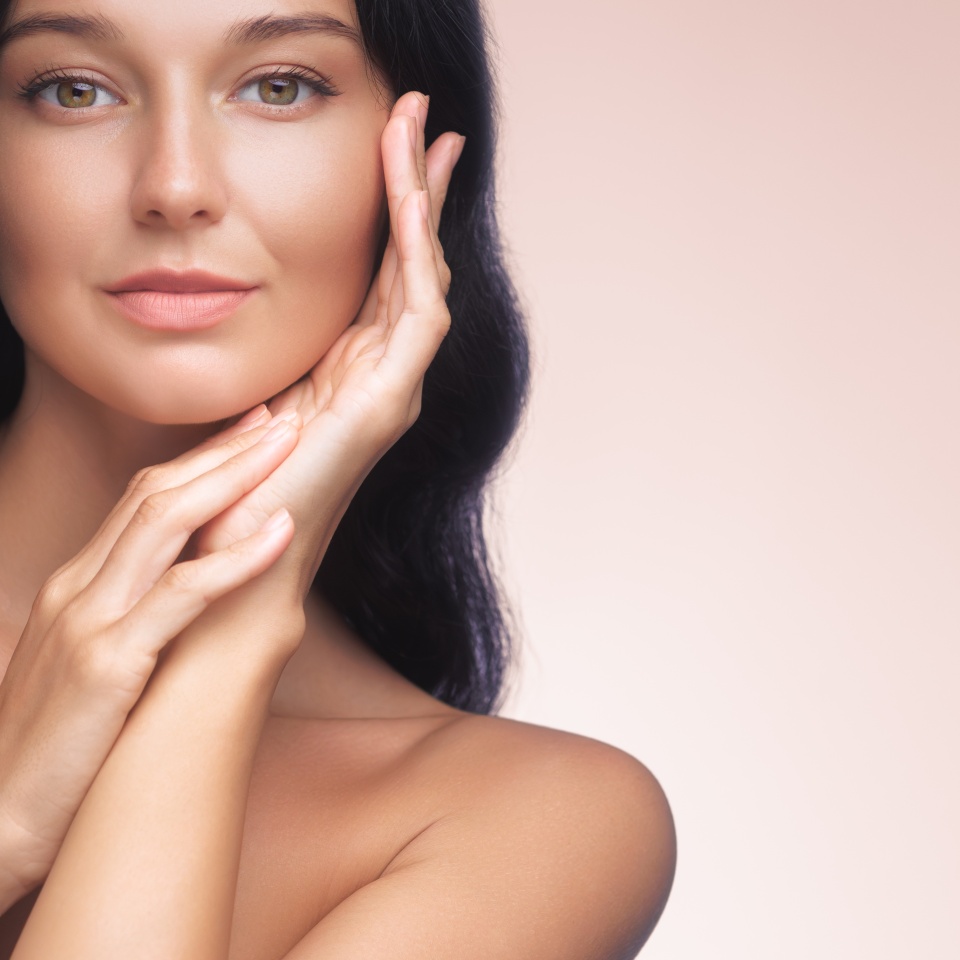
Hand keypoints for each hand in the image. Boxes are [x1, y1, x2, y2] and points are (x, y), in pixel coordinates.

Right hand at [0, 412, 300, 897]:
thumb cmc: (57, 747)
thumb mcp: (91, 665)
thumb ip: (128, 620)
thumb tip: (186, 595)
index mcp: (76, 586)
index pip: (144, 500)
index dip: (200, 460)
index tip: (248, 432)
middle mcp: (78, 588)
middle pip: (157, 493)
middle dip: (224, 450)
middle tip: (279, 418)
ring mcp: (89, 620)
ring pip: (166, 521)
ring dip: (235, 476)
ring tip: (287, 446)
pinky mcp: (107, 663)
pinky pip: (181, 592)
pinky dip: (235, 555)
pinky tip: (279, 528)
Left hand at [186, 91, 462, 630]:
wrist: (243, 560)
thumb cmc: (245, 489)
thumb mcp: (264, 395)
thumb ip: (290, 356)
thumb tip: (275, 312)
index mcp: (357, 370)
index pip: (388, 276)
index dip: (395, 211)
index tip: (396, 149)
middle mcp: (386, 373)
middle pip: (415, 265)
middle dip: (419, 190)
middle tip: (423, 119)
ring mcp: (395, 388)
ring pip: (423, 276)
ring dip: (419, 202)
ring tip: (417, 132)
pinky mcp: (389, 402)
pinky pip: (417, 312)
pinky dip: (416, 253)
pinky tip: (408, 199)